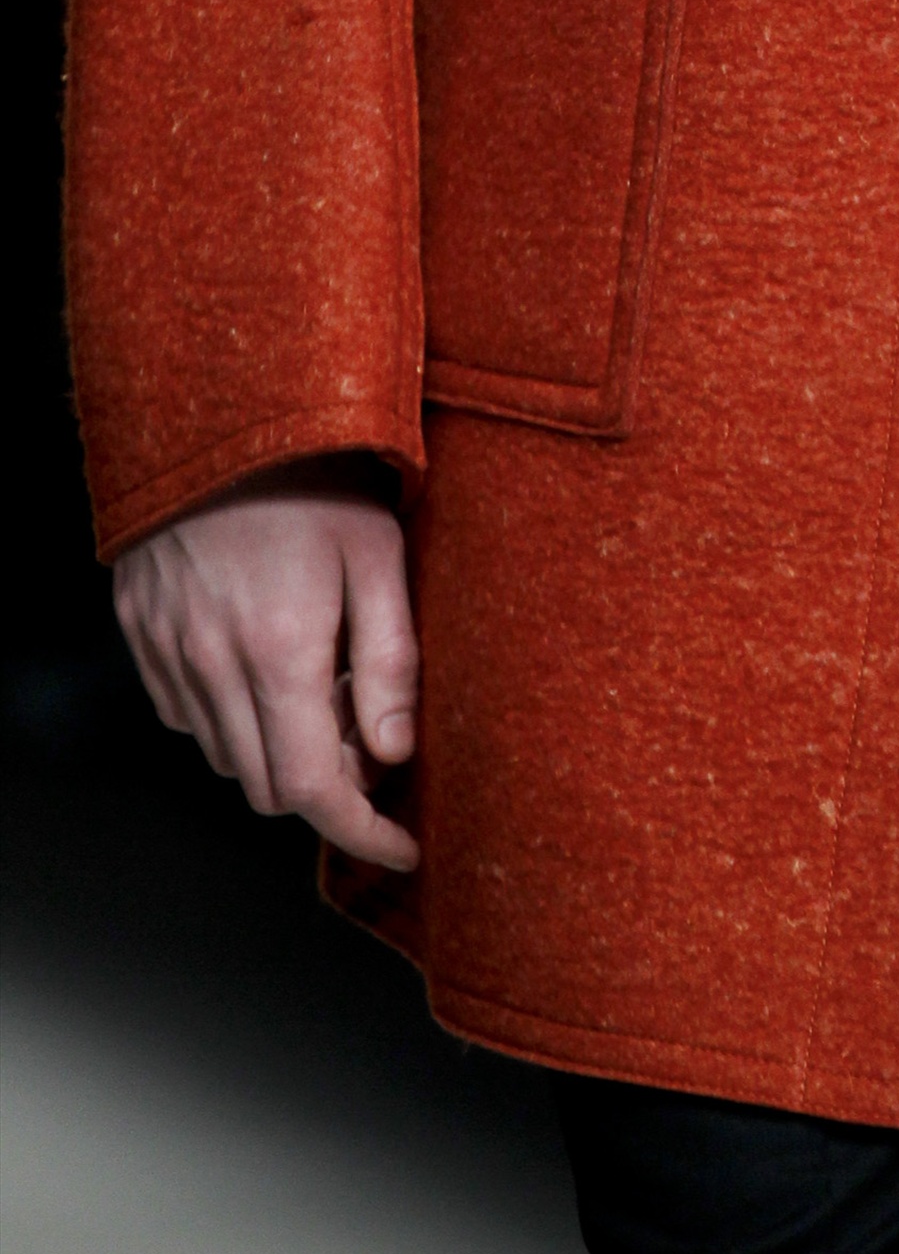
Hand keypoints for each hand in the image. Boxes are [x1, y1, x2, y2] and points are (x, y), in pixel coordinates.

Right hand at [113, 456, 419, 868]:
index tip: (402, 846)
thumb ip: (390, 662)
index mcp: (279, 651)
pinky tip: (267, 664)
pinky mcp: (141, 631)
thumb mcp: (380, 556)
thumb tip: (394, 755)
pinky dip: (230, 717)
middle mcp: (212, 664)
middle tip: (371, 740)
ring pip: (225, 756)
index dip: (362, 833)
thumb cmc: (315, 475)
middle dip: (326, 791)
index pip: (313, 791)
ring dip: (277, 751)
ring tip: (323, 687)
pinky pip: (186, 714)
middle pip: (266, 788)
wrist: (218, 407)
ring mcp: (167, 650)